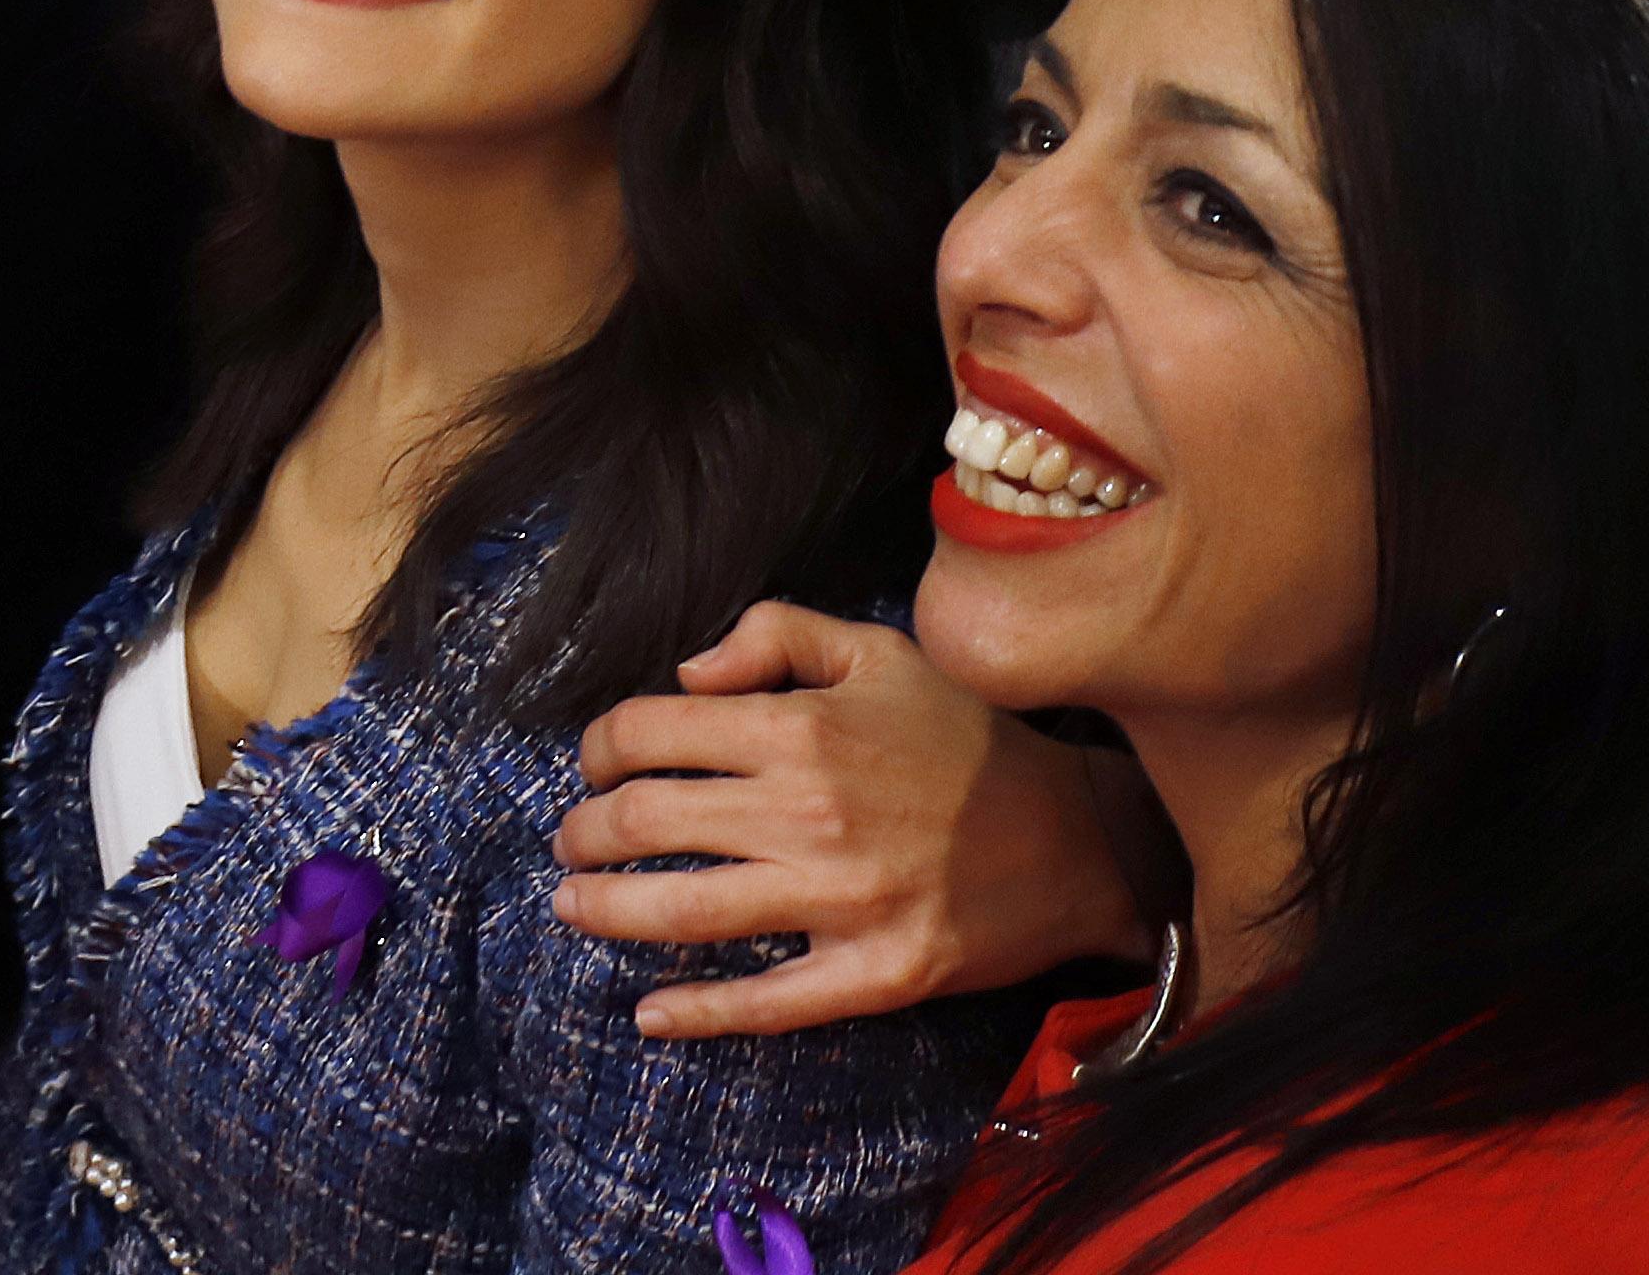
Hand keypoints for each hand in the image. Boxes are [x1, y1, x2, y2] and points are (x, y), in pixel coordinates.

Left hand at [551, 603, 1170, 1035]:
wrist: (1078, 839)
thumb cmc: (966, 741)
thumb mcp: (878, 651)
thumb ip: (775, 634)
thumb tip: (686, 674)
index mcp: (801, 727)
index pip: (649, 731)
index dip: (600, 747)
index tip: (595, 764)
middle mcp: (808, 812)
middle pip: (649, 821)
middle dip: (586, 830)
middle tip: (571, 839)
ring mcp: (840, 901)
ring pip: (686, 910)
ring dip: (607, 910)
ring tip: (573, 904)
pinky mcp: (875, 975)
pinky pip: (767, 1003)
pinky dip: (697, 1013)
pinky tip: (647, 1013)